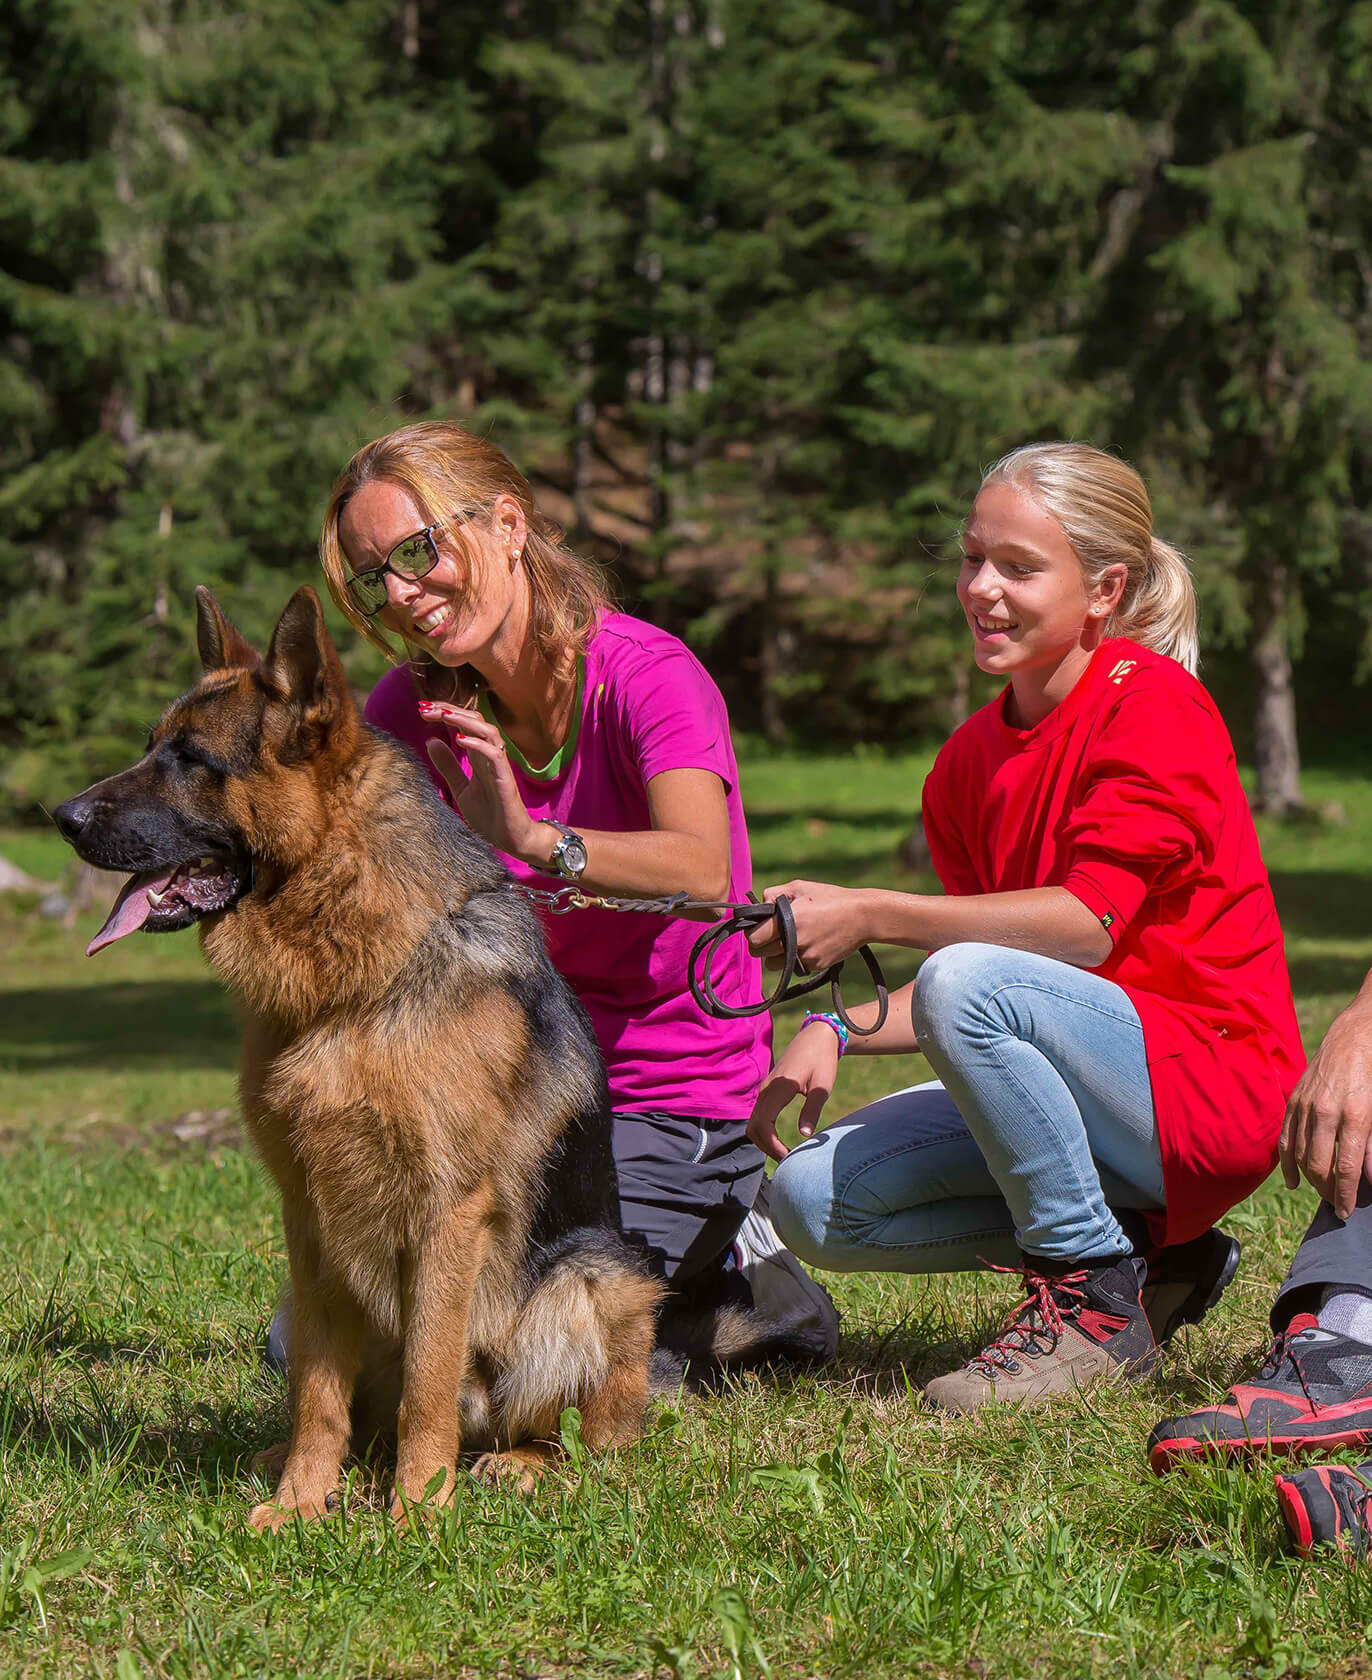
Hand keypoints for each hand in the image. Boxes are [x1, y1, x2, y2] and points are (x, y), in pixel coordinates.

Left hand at [419, 702, 543, 863]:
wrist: (510, 839)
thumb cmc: (489, 815)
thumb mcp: (460, 789)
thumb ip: (448, 766)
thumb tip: (430, 741)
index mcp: (480, 756)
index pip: (464, 724)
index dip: (445, 712)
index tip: (422, 709)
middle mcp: (491, 755)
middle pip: (476, 720)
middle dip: (451, 710)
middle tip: (425, 708)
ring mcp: (499, 765)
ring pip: (488, 731)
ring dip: (465, 720)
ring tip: (443, 715)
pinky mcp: (506, 779)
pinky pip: (495, 754)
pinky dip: (478, 744)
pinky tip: (459, 740)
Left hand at [745, 880, 869, 973]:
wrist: (863, 917)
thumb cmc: (830, 898)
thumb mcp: (800, 887)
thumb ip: (773, 894)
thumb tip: (759, 906)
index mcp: (786, 920)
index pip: (753, 938)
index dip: (753, 931)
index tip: (760, 926)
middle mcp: (793, 942)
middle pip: (759, 953)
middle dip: (761, 944)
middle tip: (771, 933)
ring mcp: (804, 957)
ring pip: (773, 964)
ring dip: (775, 954)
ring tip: (789, 939)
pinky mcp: (815, 966)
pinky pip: (793, 966)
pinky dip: (795, 957)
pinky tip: (808, 942)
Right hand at [746, 1022, 839, 1161]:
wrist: (816, 1037)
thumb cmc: (823, 1059)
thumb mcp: (823, 1086)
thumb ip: (812, 1110)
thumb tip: (805, 1135)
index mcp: (779, 1088)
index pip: (763, 1125)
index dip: (772, 1146)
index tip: (789, 1157)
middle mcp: (766, 1090)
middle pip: (753, 1128)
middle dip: (766, 1148)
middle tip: (787, 1160)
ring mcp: (764, 1090)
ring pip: (752, 1123)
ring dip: (764, 1141)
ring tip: (784, 1153)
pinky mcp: (767, 1091)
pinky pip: (758, 1116)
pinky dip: (764, 1132)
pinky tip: (779, 1140)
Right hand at [1279, 993, 1371, 1219]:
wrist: (1356, 1036)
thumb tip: (1368, 1180)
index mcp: (1355, 1115)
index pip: (1345, 1167)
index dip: (1344, 1194)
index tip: (1345, 1212)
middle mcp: (1326, 1111)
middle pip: (1319, 1165)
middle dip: (1327, 1190)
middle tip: (1335, 1205)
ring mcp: (1306, 1104)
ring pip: (1301, 1154)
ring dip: (1310, 1179)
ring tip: (1321, 1193)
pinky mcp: (1294, 1099)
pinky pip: (1286, 1137)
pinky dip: (1288, 1162)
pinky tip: (1293, 1180)